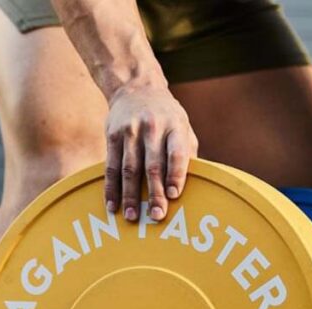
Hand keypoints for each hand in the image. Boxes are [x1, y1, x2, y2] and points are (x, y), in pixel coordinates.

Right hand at [104, 83, 197, 220]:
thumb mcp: (183, 126)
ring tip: (132, 217)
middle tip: (157, 216)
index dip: (176, 175)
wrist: (136, 88)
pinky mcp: (113, 135)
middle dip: (154, 193)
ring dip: (130, 196)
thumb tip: (199, 184)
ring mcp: (130, 131)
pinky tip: (112, 205)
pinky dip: (111, 188)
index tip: (174, 195)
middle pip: (153, 165)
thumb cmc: (167, 116)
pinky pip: (111, 166)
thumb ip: (188, 152)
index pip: (176, 153)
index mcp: (175, 127)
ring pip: (130, 169)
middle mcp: (152, 128)